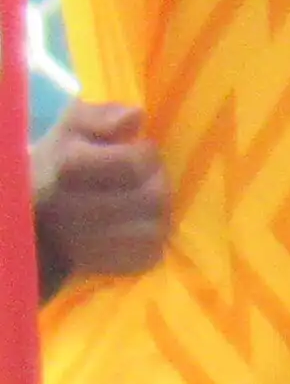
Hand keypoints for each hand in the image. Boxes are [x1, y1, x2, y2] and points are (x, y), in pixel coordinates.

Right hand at [32, 100, 170, 292]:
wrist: (34, 216)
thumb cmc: (60, 160)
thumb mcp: (74, 125)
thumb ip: (105, 116)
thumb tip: (137, 117)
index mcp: (70, 167)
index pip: (134, 164)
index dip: (146, 153)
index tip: (138, 148)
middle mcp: (78, 210)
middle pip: (152, 197)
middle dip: (158, 180)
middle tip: (147, 174)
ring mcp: (90, 245)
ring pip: (155, 228)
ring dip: (159, 209)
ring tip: (145, 197)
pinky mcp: (105, 268)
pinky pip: (149, 254)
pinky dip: (153, 236)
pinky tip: (139, 222)